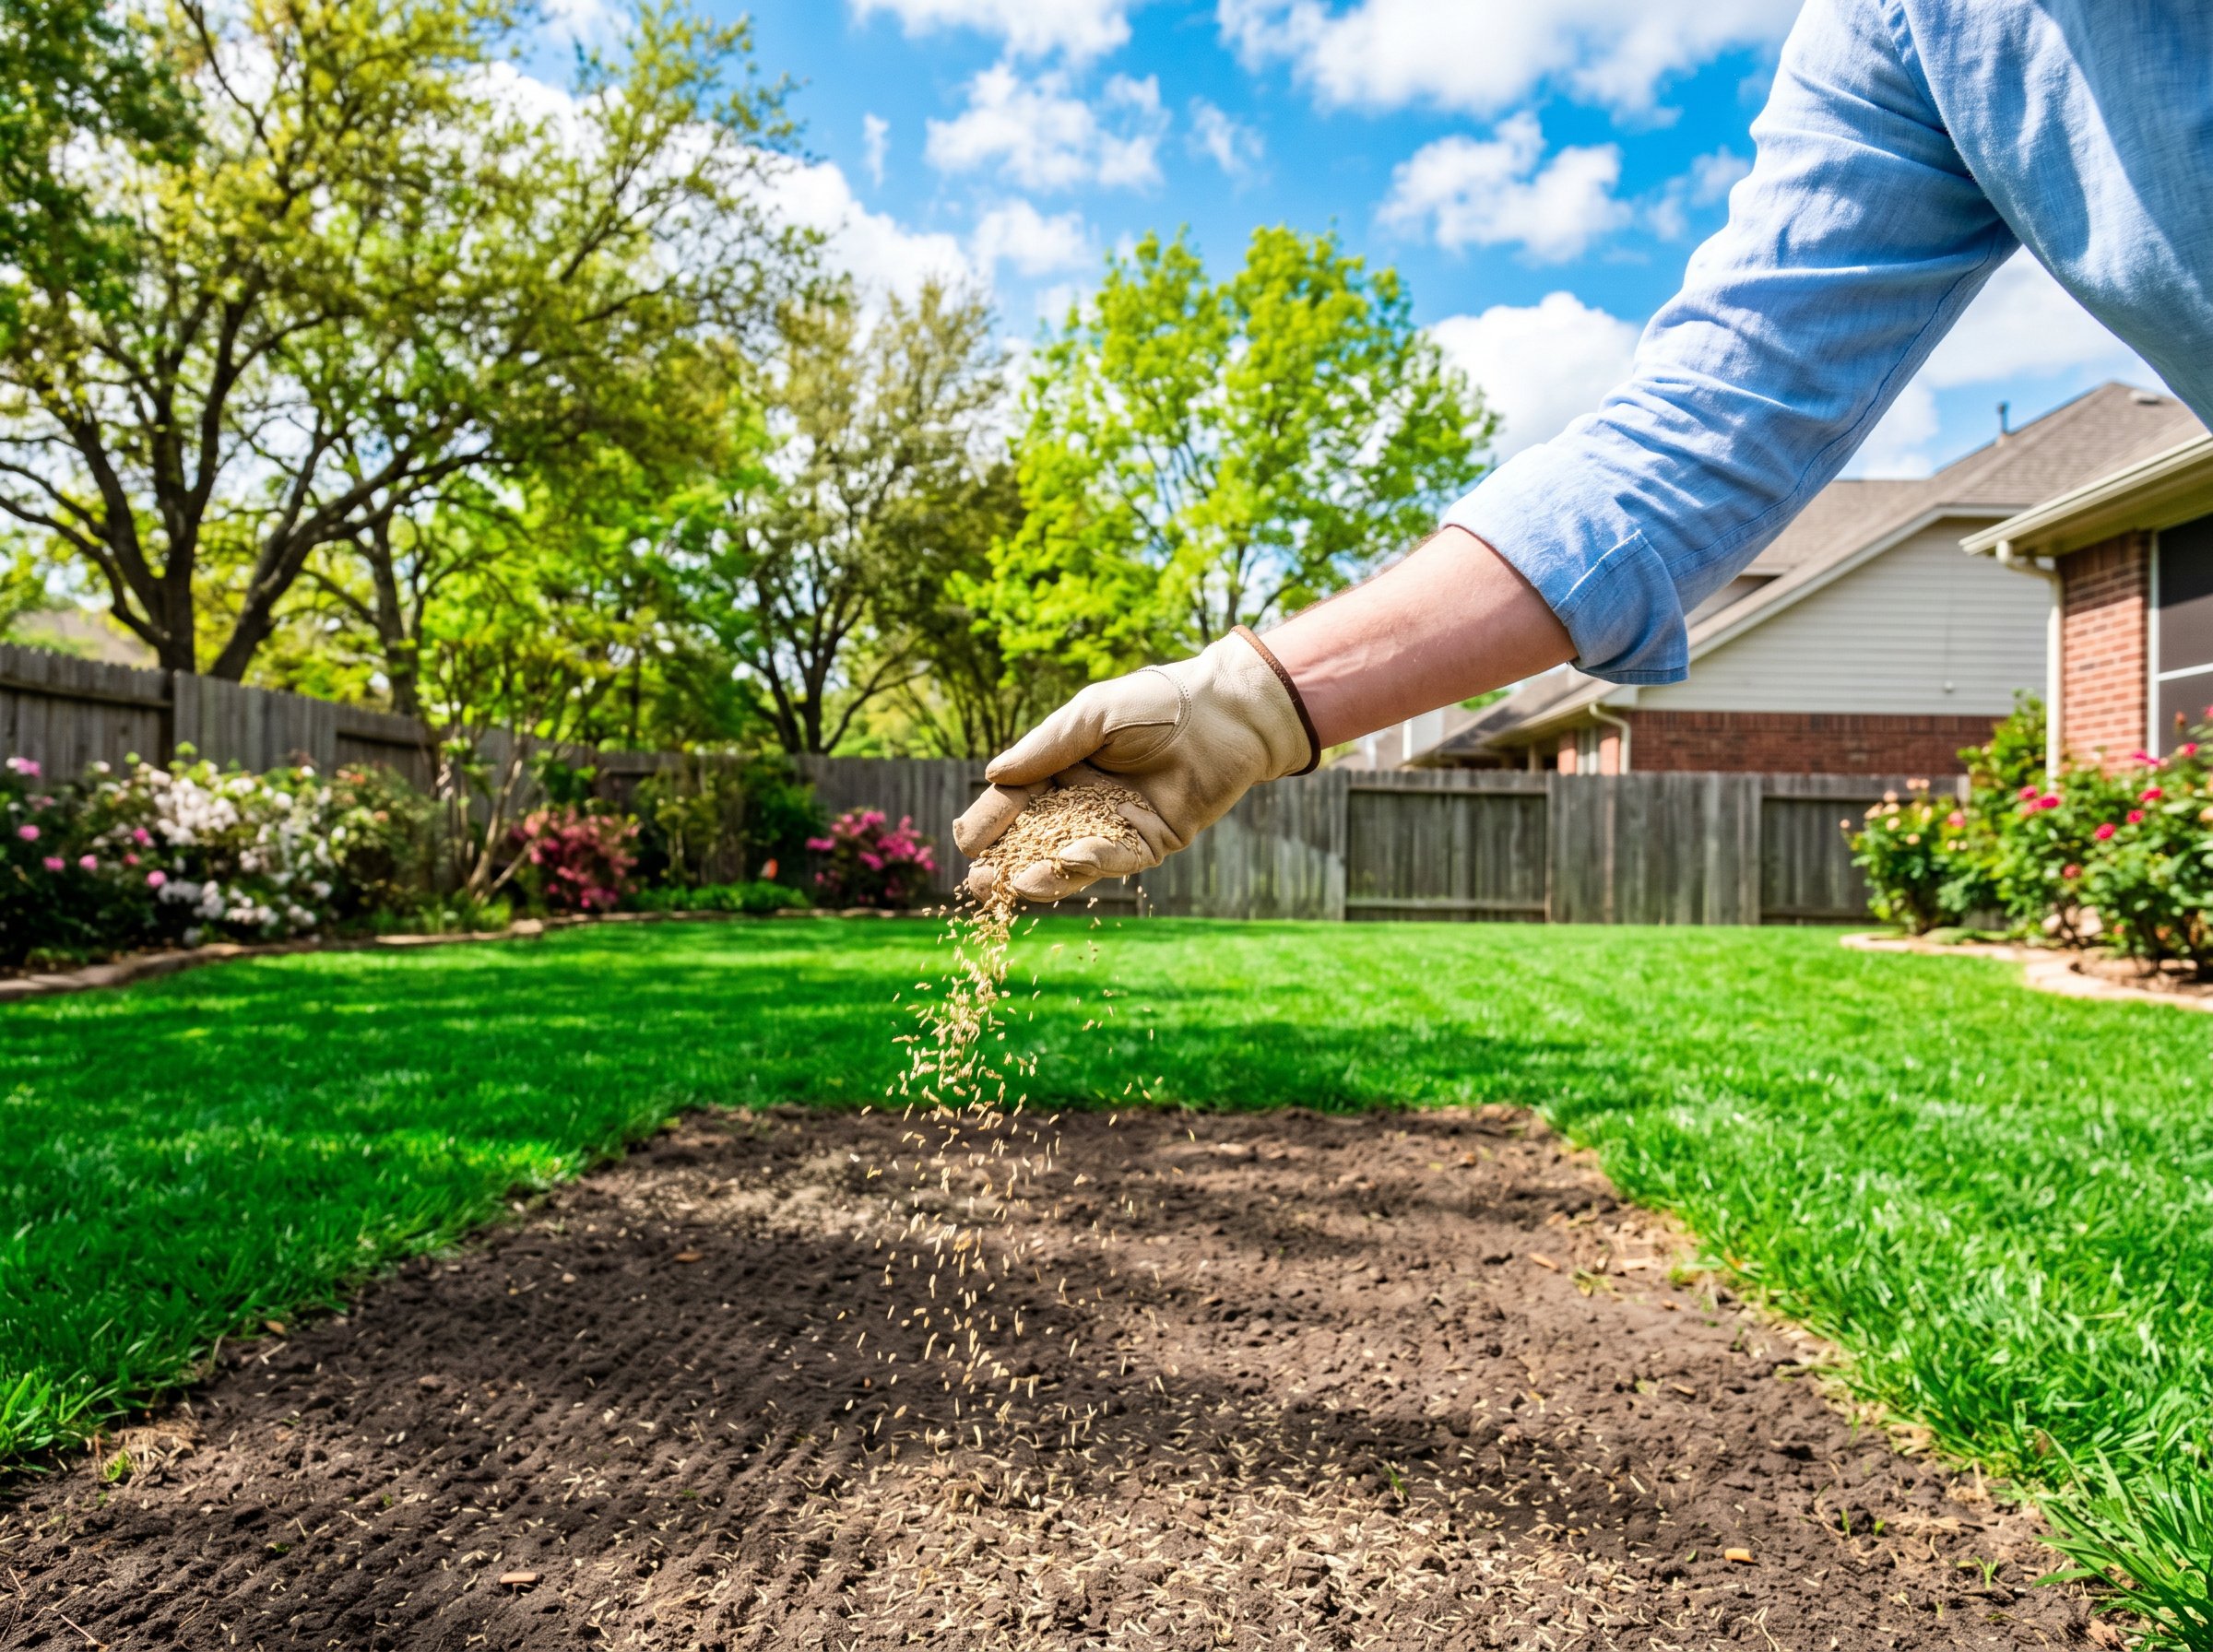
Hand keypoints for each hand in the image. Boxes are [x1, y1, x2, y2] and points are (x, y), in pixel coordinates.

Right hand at [952, 626, 1317, 902]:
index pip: (1018, 798)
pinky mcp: (1153, 842)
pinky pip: (1119, 858)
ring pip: (1073, 857)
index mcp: (1063, 767)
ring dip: (1044, 874)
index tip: (966, 840)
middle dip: (1007, 861)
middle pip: (1038, 837)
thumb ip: (1046, 748)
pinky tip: (1068, 862)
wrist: (1224, 712)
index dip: (992, 820)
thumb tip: (992, 776)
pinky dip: (1094, 861)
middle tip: (977, 884)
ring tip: (1014, 886)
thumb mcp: (1092, 716)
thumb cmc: (1155, 703)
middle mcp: (1086, 801)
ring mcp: (1118, 824)